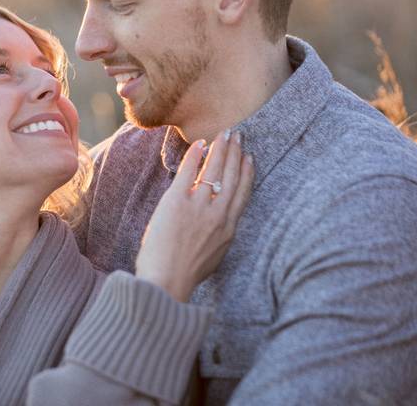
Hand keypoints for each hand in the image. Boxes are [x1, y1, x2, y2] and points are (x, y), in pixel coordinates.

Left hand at [135, 129, 254, 302]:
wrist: (167, 281)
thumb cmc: (184, 274)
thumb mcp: (213, 256)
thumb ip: (218, 235)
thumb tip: (218, 223)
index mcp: (228, 229)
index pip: (242, 194)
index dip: (247, 174)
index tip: (250, 159)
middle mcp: (218, 215)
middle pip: (231, 177)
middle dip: (236, 154)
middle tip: (239, 136)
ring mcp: (198, 206)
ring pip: (215, 170)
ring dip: (221, 149)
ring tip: (225, 134)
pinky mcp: (177, 201)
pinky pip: (189, 171)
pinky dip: (195, 155)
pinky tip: (200, 144)